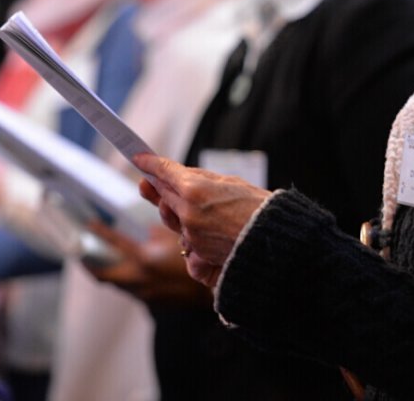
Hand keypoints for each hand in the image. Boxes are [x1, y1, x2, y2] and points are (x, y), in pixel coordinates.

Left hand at [83, 222, 209, 304]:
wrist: (208, 293)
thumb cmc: (196, 261)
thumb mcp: (178, 237)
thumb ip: (158, 230)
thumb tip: (145, 228)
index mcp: (144, 260)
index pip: (115, 242)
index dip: (100, 231)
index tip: (89, 224)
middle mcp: (137, 279)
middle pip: (103, 274)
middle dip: (90, 263)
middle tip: (83, 252)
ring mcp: (141, 293)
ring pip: (115, 283)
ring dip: (107, 271)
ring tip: (101, 260)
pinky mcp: (148, 301)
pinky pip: (129, 289)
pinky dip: (123, 279)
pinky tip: (129, 271)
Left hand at [132, 154, 270, 287]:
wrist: (274, 242)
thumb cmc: (258, 208)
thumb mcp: (231, 183)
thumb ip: (202, 179)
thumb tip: (179, 174)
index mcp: (195, 189)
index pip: (165, 172)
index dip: (150, 164)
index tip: (139, 158)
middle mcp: (187, 212)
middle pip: (164, 195)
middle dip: (160, 188)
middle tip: (151, 182)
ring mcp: (190, 235)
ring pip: (174, 218)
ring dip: (181, 213)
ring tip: (206, 211)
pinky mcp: (196, 254)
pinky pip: (186, 240)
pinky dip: (194, 236)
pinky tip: (212, 234)